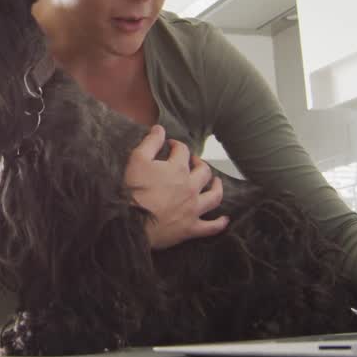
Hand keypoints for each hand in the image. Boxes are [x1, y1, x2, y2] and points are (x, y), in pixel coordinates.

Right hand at [125, 125, 226, 250]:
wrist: (131, 224)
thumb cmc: (133, 190)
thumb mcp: (137, 160)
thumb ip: (150, 142)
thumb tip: (160, 129)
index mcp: (177, 169)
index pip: (183, 151)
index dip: (177, 145)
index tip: (171, 146)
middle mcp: (190, 187)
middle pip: (204, 171)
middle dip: (200, 163)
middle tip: (194, 162)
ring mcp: (193, 208)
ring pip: (214, 196)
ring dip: (217, 187)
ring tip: (216, 183)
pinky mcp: (191, 228)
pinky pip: (211, 227)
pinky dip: (219, 223)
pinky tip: (225, 220)